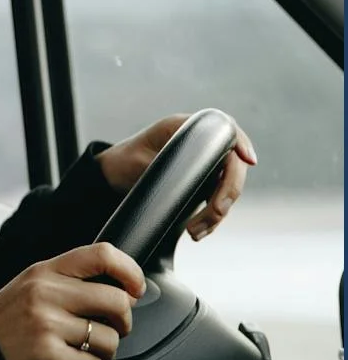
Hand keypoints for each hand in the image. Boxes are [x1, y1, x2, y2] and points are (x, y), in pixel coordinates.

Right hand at [0, 243, 143, 359]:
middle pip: (117, 300)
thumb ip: (69, 283)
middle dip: (123, 321)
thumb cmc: (6, 322)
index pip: (101, 254)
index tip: (135, 287)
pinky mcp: (48, 355)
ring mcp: (47, 324)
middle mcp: (45, 293)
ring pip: (110, 339)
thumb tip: (126, 291)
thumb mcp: (31, 287)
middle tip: (112, 329)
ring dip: (104, 352)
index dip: (130, 270)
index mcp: (44, 271)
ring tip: (82, 351)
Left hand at [96, 113, 257, 240]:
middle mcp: (202, 144)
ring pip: (227, 188)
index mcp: (187, 128)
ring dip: (217, 212)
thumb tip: (191, 177)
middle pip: (233, 166)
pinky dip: (211, 218)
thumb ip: (167, 165)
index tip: (249, 160)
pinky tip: (198, 232)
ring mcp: (205, 164)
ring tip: (194, 232)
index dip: (242, 145)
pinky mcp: (203, 183)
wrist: (112, 176)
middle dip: (227, 193)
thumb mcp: (142, 161)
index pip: (226, 132)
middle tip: (216, 213)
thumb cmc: (124, 161)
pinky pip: (216, 200)